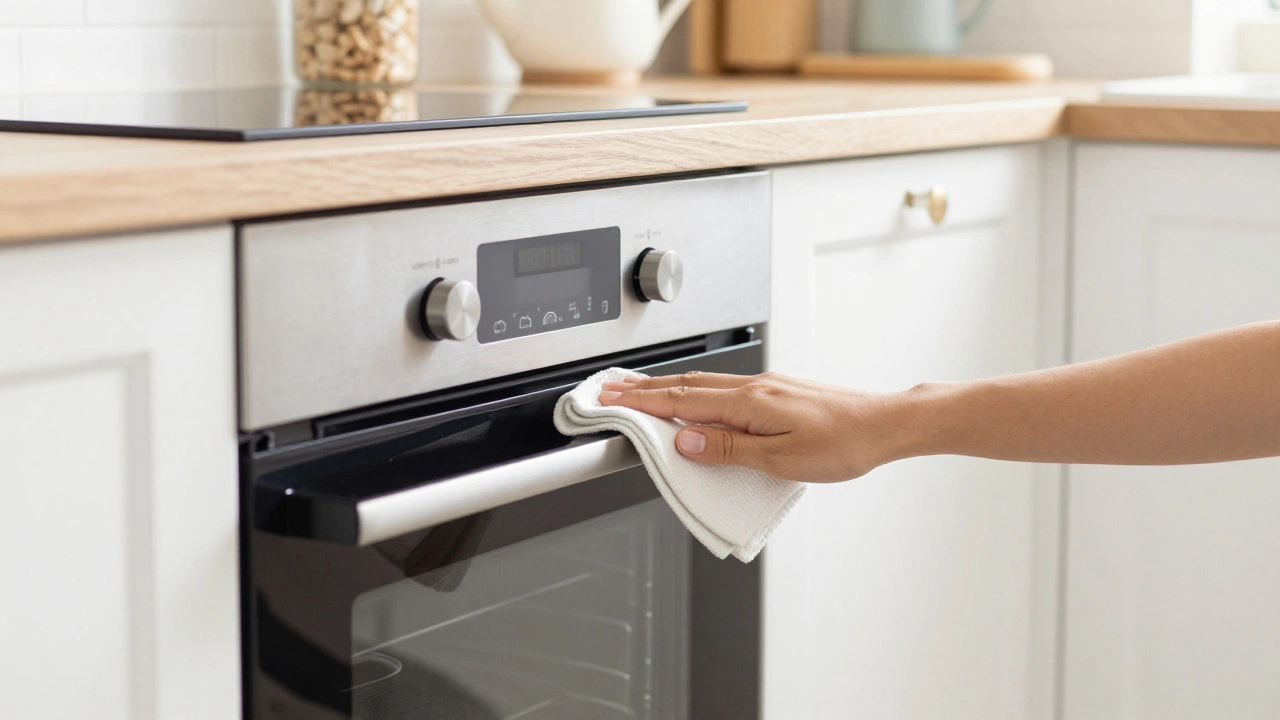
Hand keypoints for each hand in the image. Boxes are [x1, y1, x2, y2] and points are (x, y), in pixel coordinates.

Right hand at [599, 371, 915, 482]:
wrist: (885, 425)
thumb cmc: (843, 443)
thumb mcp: (781, 458)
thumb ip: (728, 449)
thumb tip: (685, 440)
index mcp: (748, 403)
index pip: (680, 401)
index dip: (640, 402)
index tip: (609, 400)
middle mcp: (753, 388)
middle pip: (685, 385)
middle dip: (642, 388)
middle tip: (608, 390)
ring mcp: (766, 387)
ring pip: (703, 384)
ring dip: (666, 387)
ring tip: (639, 391)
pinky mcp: (777, 392)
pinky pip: (723, 388)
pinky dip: (695, 391)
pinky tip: (694, 399)